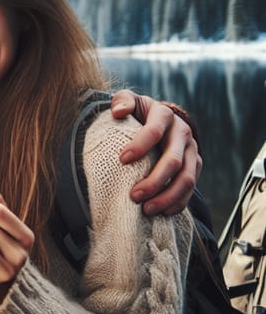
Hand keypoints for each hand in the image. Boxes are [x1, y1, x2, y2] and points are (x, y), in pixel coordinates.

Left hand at [111, 90, 201, 215]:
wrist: (157, 119)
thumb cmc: (137, 112)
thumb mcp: (128, 101)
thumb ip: (122, 101)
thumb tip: (118, 112)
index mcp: (164, 115)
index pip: (155, 130)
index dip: (140, 145)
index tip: (122, 160)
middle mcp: (182, 132)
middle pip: (173, 161)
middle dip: (154, 181)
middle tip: (133, 196)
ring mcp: (192, 150)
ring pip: (187, 178)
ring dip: (167, 197)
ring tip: (146, 210)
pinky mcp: (195, 166)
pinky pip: (191, 189)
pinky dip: (178, 203)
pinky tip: (162, 213)